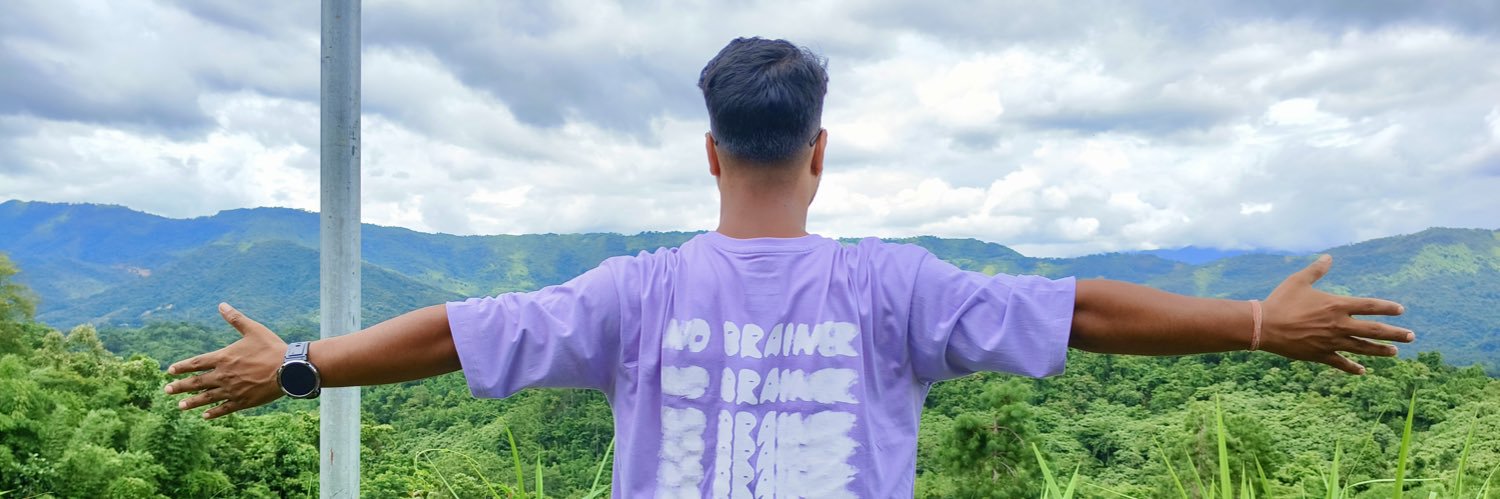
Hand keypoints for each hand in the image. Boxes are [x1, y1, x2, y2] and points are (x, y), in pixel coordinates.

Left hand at [163, 303, 287, 418]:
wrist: (288, 368)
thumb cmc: (271, 347)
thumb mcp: (253, 330)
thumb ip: (235, 319)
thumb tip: (222, 305)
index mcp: (224, 358)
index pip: (197, 363)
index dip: (182, 367)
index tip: (170, 371)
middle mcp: (223, 375)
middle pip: (196, 382)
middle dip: (180, 386)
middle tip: (166, 390)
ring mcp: (232, 390)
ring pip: (207, 397)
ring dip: (192, 402)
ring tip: (179, 406)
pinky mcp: (243, 401)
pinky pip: (224, 408)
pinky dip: (214, 412)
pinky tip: (205, 416)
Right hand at [1259, 255, 1413, 374]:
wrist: (1264, 326)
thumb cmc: (1281, 300)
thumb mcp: (1298, 281)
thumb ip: (1316, 270)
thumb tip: (1329, 257)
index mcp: (1337, 305)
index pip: (1370, 306)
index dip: (1387, 308)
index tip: (1401, 310)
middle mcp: (1339, 325)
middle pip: (1374, 330)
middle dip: (1395, 334)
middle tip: (1412, 336)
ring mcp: (1331, 342)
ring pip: (1363, 348)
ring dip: (1380, 351)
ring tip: (1395, 353)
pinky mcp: (1320, 355)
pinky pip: (1341, 362)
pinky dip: (1352, 367)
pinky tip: (1363, 370)